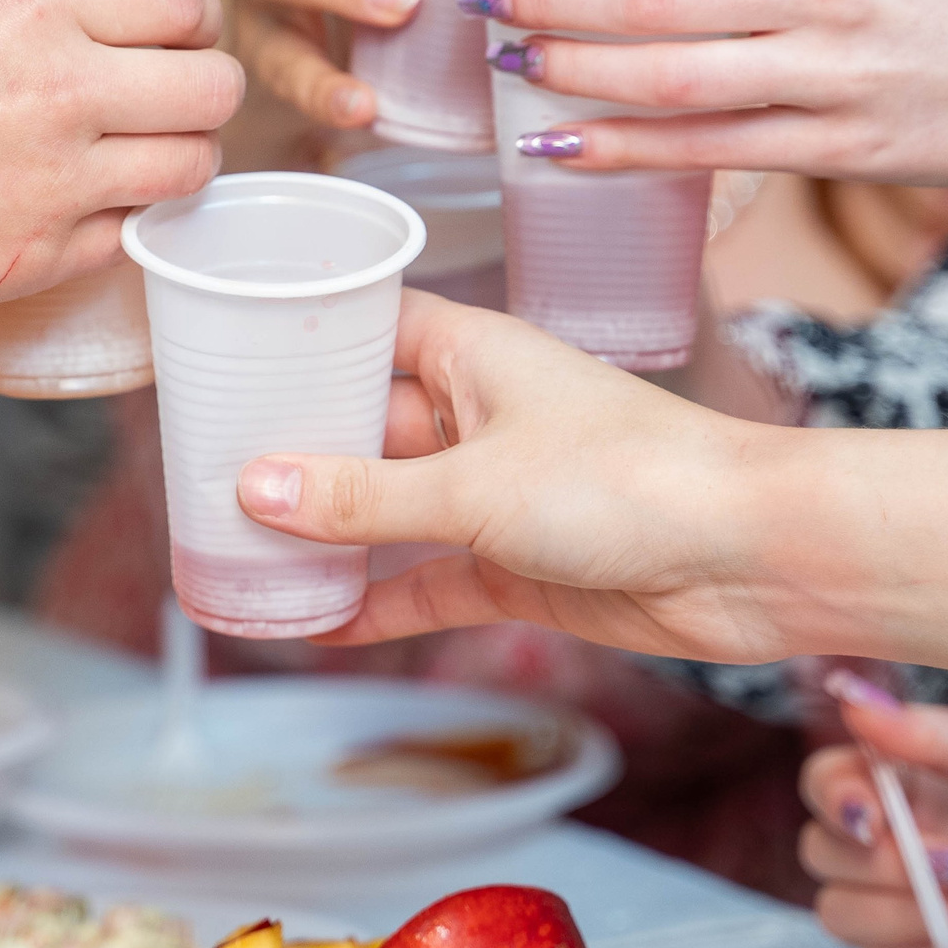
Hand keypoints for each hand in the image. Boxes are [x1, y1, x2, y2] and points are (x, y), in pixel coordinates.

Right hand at [0, 0, 242, 326]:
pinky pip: (135, 237)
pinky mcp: (41, 255)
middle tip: (167, 103)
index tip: (168, 34)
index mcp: (32, 1)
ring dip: (179, 163)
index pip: (184, 1)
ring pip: (194, 169)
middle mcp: (66, 86)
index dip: (187, 19)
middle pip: (217, 87)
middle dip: (202, 92)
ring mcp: (61, 179)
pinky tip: (89, 215)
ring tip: (139, 162)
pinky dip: (128, 227)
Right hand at [233, 290, 825, 661]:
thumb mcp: (474, 486)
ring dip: (322, 534)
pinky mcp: (516, 567)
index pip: (364, 322)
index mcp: (472, 352)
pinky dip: (372, 602)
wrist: (751, 558)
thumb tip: (251, 487)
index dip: (296, 335)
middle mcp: (477, 414)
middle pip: (360, 422)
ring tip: (229, 554)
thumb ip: (362, 496)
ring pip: (385, 509)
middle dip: (289, 450)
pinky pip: (423, 581)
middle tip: (196, 472)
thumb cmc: (631, 480)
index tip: (219, 353)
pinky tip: (308, 625)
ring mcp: (496, 493)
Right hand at [801, 688, 947, 947]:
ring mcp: (912, 909)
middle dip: (892, 866)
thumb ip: (941, 735)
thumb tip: (855, 701)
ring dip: (916, 918)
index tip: (878, 817)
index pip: (828, 779)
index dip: (838, 798)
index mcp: (922, 783)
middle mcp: (906, 842)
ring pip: (840, 914)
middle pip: (823, 851)